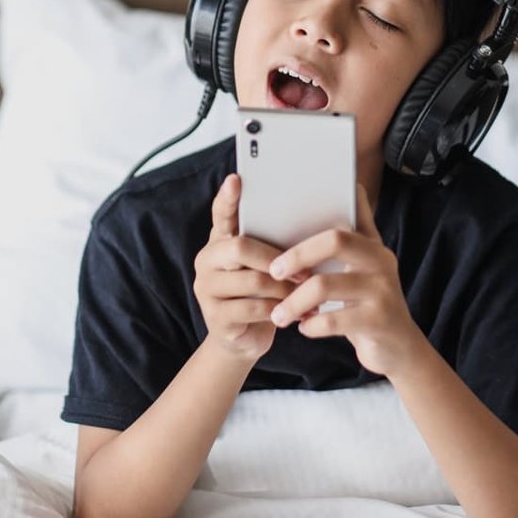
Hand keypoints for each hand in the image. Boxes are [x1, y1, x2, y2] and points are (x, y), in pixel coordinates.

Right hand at [193, 174, 298, 362]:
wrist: (245, 338)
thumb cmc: (263, 293)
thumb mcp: (267, 266)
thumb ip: (274, 244)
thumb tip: (310, 219)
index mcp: (220, 240)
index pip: (221, 214)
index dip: (227, 198)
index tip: (236, 179)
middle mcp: (207, 260)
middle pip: (240, 246)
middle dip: (277, 258)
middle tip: (305, 271)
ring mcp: (207, 288)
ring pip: (252, 280)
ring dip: (285, 288)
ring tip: (306, 295)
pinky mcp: (215, 317)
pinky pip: (253, 308)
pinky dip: (280, 310)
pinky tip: (296, 315)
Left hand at [266, 184, 424, 376]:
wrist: (399, 348)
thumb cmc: (372, 303)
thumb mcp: (368, 265)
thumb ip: (358, 231)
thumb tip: (353, 184)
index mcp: (373, 245)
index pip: (340, 220)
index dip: (308, 224)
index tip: (278, 235)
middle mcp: (382, 262)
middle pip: (335, 241)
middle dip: (297, 255)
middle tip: (274, 272)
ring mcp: (382, 291)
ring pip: (325, 285)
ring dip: (294, 301)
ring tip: (280, 314)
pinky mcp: (378, 321)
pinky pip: (333, 319)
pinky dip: (311, 325)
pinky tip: (304, 328)